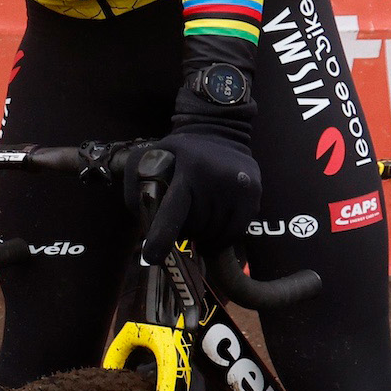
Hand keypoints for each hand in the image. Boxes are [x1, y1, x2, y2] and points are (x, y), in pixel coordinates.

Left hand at [131, 75, 259, 261]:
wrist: (220, 132)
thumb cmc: (179, 151)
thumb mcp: (150, 156)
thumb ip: (137, 186)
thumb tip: (141, 222)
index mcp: (189, 170)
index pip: (174, 211)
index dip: (161, 237)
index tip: (151, 258)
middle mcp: (216, 179)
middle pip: (196, 227)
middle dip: (184, 231)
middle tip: (180, 223)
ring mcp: (239, 188)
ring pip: (216, 233)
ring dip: (203, 235)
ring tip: (198, 221)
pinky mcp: (254, 195)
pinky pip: (236, 232)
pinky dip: (222, 237)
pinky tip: (214, 227)